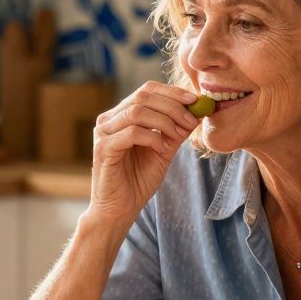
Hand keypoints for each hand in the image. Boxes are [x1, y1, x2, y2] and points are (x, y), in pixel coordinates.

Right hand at [87, 82, 199, 228]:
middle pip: (142, 96)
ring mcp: (103, 133)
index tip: (194, 100)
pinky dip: (152, 138)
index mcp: (121, 116)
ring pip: (137, 112)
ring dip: (164, 122)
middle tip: (191, 121)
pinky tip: (161, 149)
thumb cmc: (138, 180)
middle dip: (172, 106)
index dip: (171, 92)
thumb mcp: (164, 151)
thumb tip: (197, 111)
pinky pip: (132, 133)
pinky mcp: (102, 149)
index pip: (146, 90)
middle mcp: (109, 120)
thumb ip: (176, 131)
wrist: (121, 209)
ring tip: (176, 138)